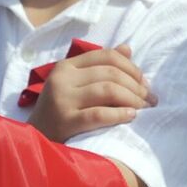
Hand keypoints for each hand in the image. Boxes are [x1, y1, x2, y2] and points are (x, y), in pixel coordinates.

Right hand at [26, 43, 152, 142]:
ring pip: (108, 90)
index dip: (131, 67)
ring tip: (142, 108)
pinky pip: (99, 114)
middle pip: (110, 73)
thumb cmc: (63, 110)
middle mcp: (62, 79)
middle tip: (149, 99)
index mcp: (66, 66)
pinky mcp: (65, 121)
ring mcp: (62, 100)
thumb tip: (127, 48)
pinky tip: (131, 116)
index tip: (144, 82)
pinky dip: (119, 114)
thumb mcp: (78, 84)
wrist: (37, 138)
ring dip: (132, 99)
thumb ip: (102, 66)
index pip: (106, 56)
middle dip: (136, 85)